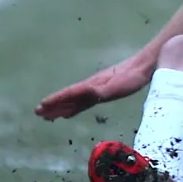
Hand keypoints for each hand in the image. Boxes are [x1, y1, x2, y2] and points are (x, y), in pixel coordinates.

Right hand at [34, 57, 153, 120]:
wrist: (145, 66)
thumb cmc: (133, 77)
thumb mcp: (117, 86)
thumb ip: (101, 91)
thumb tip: (85, 92)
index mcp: (92, 85)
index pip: (70, 93)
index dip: (57, 100)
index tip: (42, 106)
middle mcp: (91, 86)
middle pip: (69, 98)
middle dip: (54, 106)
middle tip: (38, 113)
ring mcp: (97, 88)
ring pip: (75, 100)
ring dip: (61, 107)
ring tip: (48, 115)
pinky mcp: (104, 91)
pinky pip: (84, 102)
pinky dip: (74, 108)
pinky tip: (70, 112)